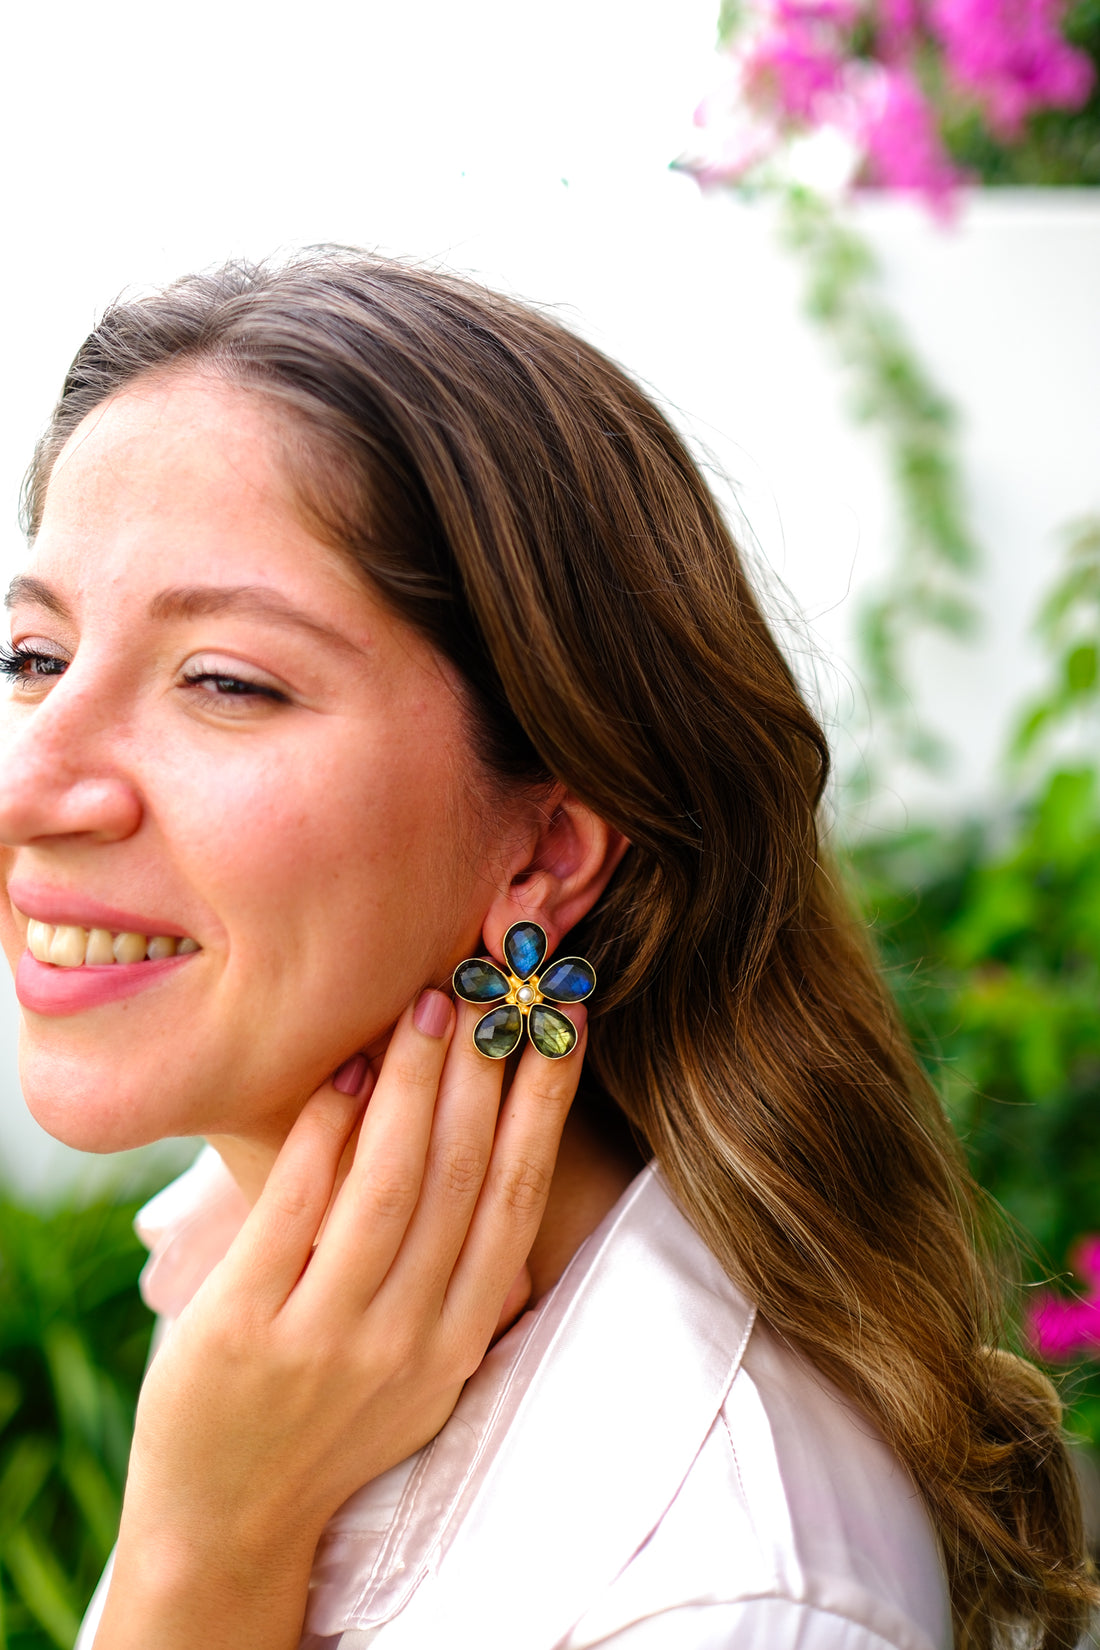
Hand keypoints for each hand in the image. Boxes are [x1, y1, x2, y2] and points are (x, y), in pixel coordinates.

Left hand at [93, 987, 585, 1649]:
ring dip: (413, 1083)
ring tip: (429, 1006)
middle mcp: (406, 1339)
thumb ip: (458, 1278)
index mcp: (459, 1339)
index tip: (561, 1022)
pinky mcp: (243, 1330)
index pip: (518, 1198)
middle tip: (490, 984)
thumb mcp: (421, 1365)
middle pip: (462, 1177)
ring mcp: (324, 1338)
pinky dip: (324, 1132)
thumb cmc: (330, 1420)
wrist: (228, 1524)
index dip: (545, 1103)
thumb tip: (500, 1152)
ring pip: (388, 1184)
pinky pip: (296, 1209)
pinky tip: (343, 1071)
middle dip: (484, 1069)